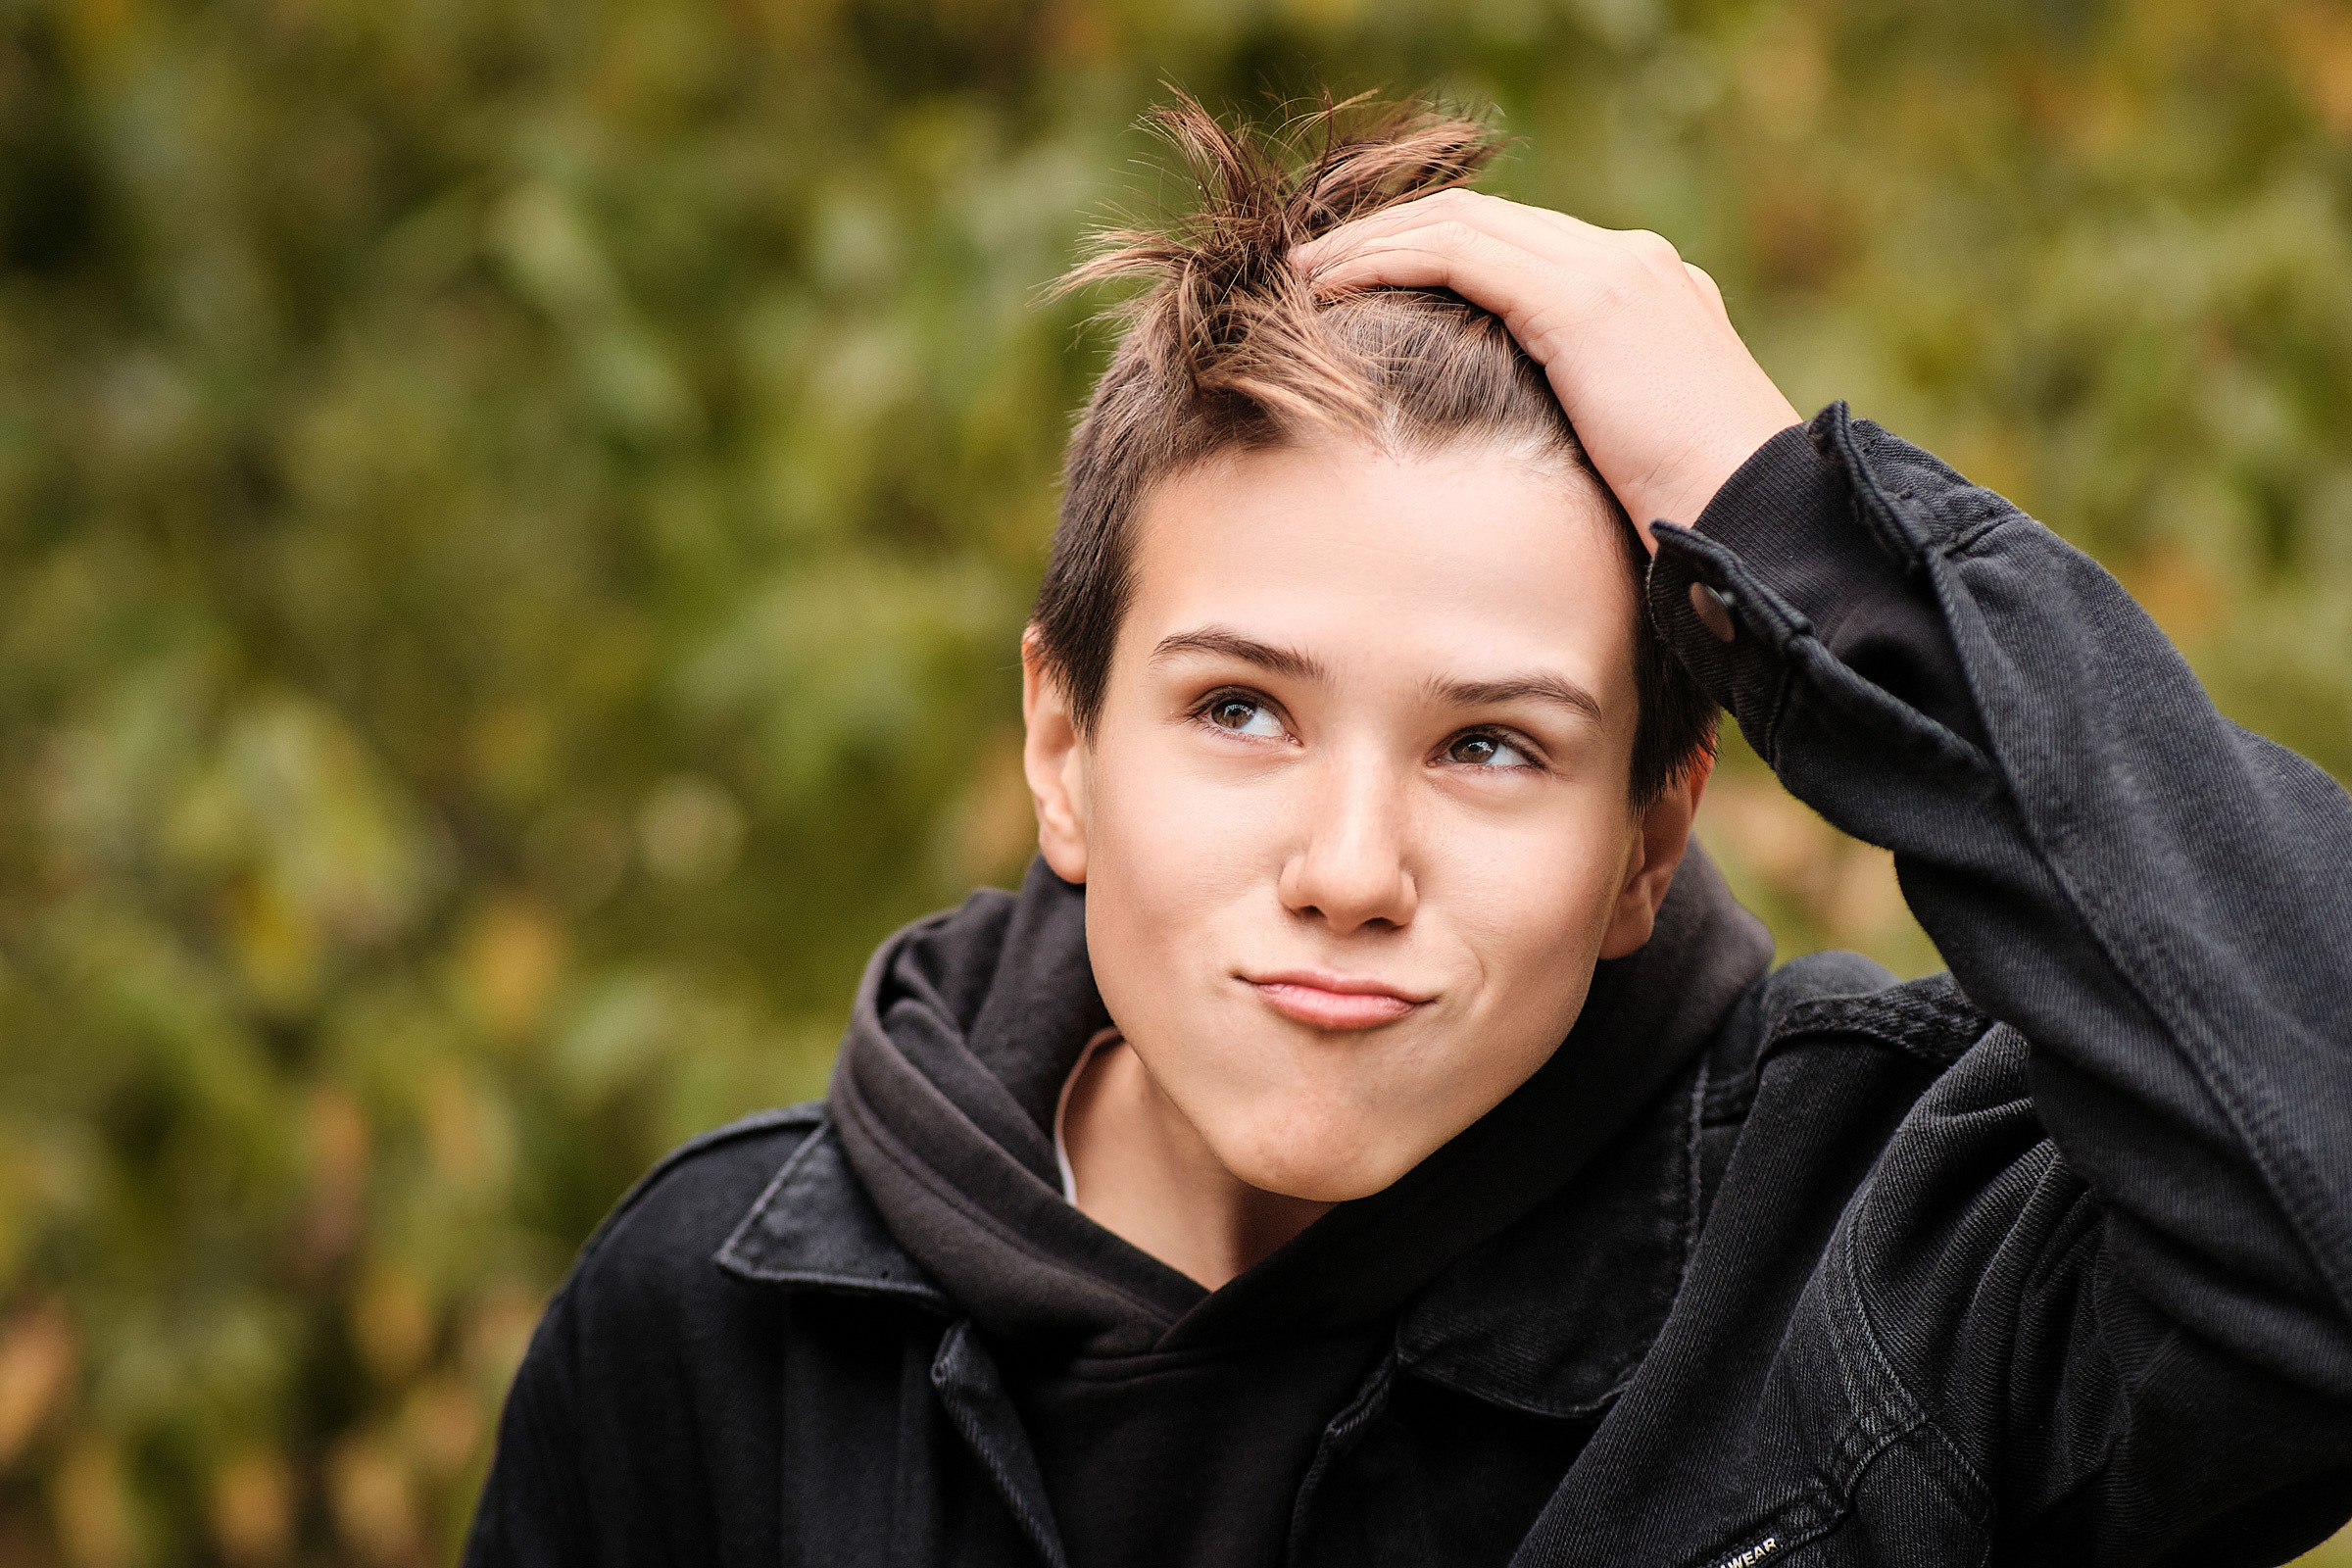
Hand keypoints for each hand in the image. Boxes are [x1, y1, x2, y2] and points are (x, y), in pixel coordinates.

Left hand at [1291, 190, 1801, 549]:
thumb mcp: (1633, 455)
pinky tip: (1333, 288)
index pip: (1522, 246)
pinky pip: (1457, 255)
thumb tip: (1526, 463)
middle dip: (1393, 232)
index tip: (1370, 282)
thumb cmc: (1700, 517)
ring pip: (1460, 223)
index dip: (1437, 252)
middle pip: (1484, 217)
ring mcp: (1610, 271)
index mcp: (1650, 289)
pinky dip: (1387, 260)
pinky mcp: (1581, 300)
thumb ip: (1585, 426)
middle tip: (1319, 264)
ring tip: (1309, 273)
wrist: (1761, 518)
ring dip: (1374, 242)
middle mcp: (1631, 261)